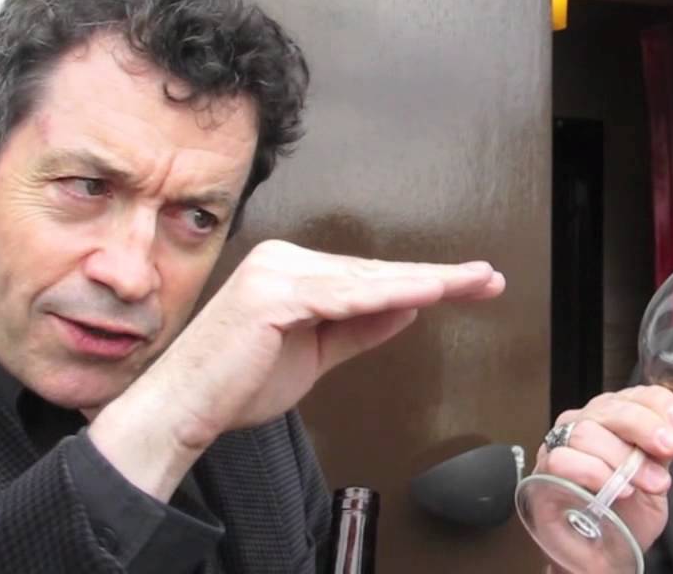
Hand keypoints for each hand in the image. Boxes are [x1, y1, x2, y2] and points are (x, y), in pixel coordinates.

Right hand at [90, 239, 503, 497]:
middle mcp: (284, 261)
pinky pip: (344, 297)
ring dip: (425, 281)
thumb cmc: (240, 383)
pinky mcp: (273, 294)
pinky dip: (389, 294)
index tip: (471, 283)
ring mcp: (277, 273)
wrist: (184, 410)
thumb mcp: (317, 353)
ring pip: (367, 281)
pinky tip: (426, 292)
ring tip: (470, 282)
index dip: (424, 281)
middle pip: (376, 272)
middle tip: (488, 278)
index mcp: (293, 271)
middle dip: (438, 278)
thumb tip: (408, 306)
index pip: (371, 277)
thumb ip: (360, 328)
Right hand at [533, 386, 672, 554]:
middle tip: (671, 446)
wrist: (600, 553)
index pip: (638, 394)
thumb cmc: (625, 511)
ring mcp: (561, 443)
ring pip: (587, 432)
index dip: (663, 405)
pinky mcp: (545, 469)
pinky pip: (564, 460)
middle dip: (647, 427)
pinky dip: (595, 473)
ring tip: (652, 482)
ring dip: (625, 458)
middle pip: (614, 408)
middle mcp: (587, 421)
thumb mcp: (659, 475)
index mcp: (616, 415)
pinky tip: (618, 490)